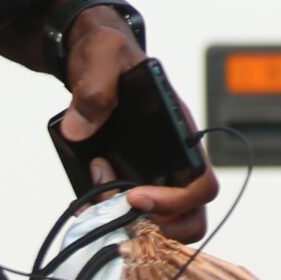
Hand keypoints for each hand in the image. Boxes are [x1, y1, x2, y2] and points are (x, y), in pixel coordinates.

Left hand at [56, 16, 220, 241]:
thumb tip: (78, 130)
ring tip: (101, 205)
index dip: (175, 200)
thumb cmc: (107, 52)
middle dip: (156, 224)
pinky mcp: (133, 177)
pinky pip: (139, 216)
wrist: (92, 55)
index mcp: (180, 129)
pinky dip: (117, 222)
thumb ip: (95, 87)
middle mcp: (175, 157)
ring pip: (170, 223)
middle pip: (193, 213)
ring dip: (138, 227)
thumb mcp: (102, 55)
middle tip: (118, 211)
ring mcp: (156, 171)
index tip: (133, 196)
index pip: (202, 180)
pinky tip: (89, 203)